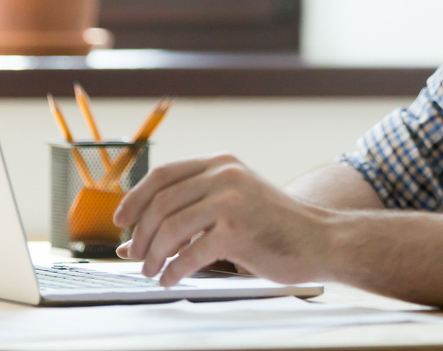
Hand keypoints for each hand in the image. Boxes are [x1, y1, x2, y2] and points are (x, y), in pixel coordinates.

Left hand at [112, 154, 334, 286]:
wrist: (320, 239)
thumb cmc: (275, 226)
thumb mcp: (233, 205)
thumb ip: (190, 214)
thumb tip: (135, 240)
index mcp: (222, 164)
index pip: (163, 175)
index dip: (136, 198)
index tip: (122, 220)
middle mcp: (225, 176)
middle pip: (161, 202)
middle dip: (141, 234)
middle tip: (135, 255)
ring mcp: (231, 202)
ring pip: (170, 228)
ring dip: (153, 255)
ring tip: (152, 270)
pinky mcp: (236, 231)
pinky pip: (189, 254)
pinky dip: (173, 270)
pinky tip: (171, 279)